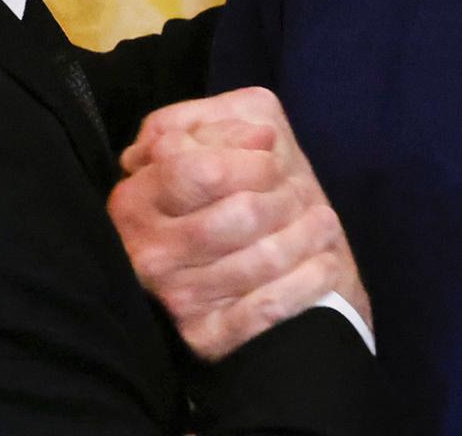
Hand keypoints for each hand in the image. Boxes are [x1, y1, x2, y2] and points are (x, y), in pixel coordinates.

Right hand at [109, 87, 371, 359]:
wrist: (257, 267)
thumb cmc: (243, 186)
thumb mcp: (228, 136)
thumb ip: (227, 124)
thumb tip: (259, 139)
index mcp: (137, 196)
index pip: (198, 171)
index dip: (247, 162)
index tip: (273, 158)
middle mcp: (148, 251)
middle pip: (238, 216)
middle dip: (284, 199)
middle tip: (301, 194)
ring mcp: (175, 298)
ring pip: (260, 261)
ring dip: (305, 236)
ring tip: (322, 223)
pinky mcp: (207, 337)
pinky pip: (267, 309)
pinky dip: (306, 282)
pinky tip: (324, 263)